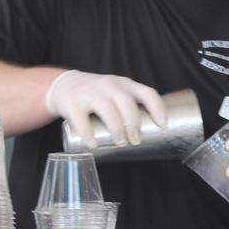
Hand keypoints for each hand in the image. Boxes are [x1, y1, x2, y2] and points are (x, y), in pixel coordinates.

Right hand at [44, 70, 165, 146]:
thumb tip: (154, 138)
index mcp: (125, 84)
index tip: (163, 126)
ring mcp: (90, 92)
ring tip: (121, 143)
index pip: (147, 93)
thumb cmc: (99, 96)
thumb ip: (132, 109)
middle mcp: (109, 85)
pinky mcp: (72, 102)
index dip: (158, 109)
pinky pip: (81, 118)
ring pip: (107, 109)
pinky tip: (93, 144)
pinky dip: (88, 133)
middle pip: (127, 103)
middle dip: (134, 124)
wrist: (65, 85)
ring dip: (117, 129)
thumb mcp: (117, 94)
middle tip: (136, 141)